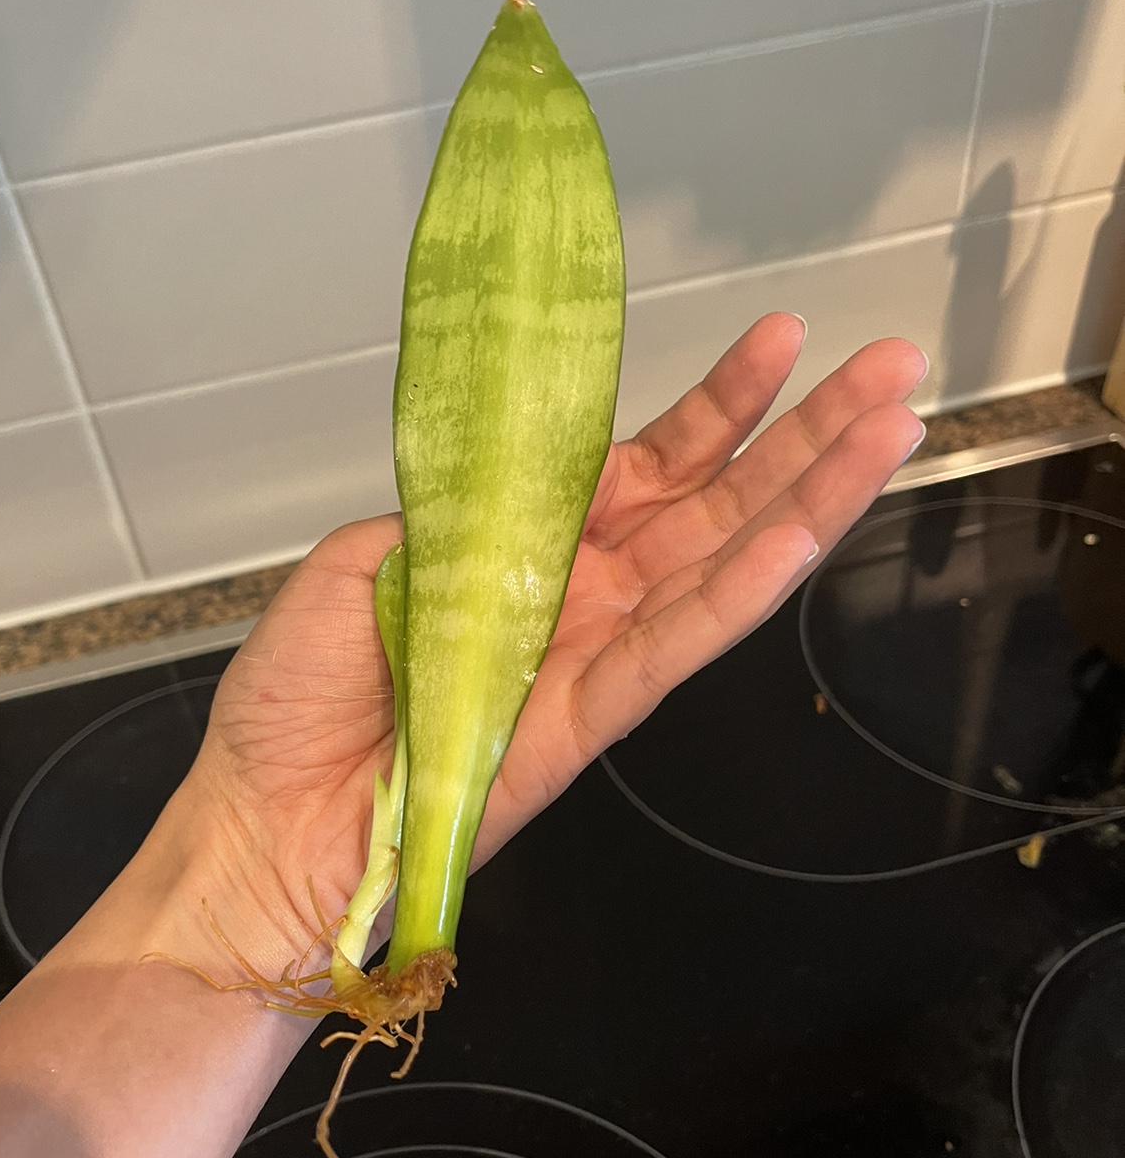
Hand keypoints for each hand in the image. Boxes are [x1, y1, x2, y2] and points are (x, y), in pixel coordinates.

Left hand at [164, 314, 925, 978]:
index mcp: (526, 550)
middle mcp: (579, 597)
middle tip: (892, 360)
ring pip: (721, 566)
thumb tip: (517, 469)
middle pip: (714, 504)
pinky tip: (806, 535)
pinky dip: (743, 592)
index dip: (718, 408)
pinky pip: (676, 646)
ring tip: (893, 425)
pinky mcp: (588, 719)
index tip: (782, 340)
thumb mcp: (365, 558)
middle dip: (804, 433)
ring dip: (811, 496)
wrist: (264, 817)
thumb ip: (457, 508)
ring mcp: (593, 656)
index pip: (646, 466)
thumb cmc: (300, 694)